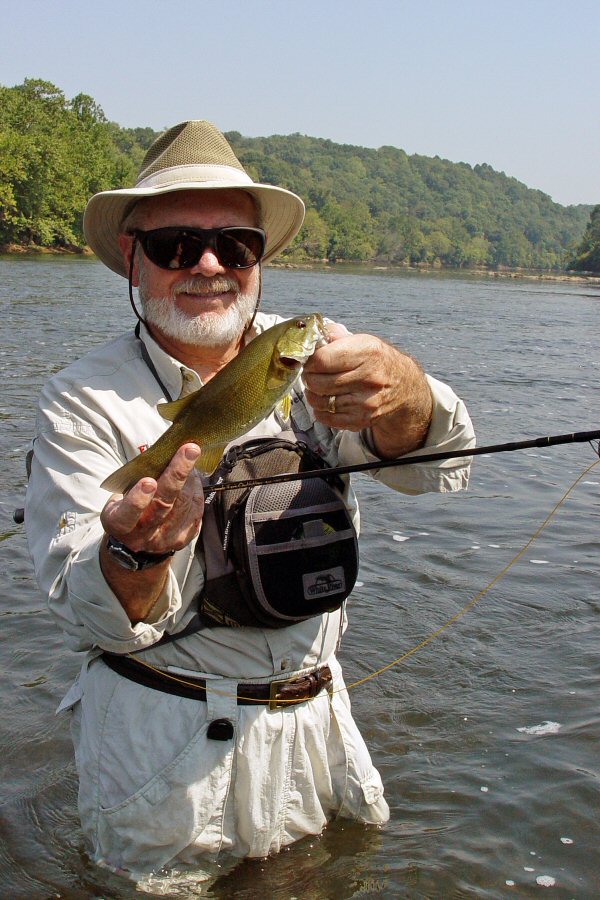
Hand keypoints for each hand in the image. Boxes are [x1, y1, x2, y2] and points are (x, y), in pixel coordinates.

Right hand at [101, 443, 203, 552]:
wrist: (136, 537)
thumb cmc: (128, 506)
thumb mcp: (122, 494)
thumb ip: (138, 481)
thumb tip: (166, 454)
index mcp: (119, 523)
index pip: (128, 513)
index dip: (138, 499)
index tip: (148, 481)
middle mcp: (142, 535)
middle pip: (163, 505)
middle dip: (177, 474)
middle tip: (190, 450)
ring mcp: (164, 540)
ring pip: (183, 506)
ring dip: (191, 479)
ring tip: (191, 457)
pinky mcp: (182, 540)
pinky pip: (195, 512)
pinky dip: (196, 491)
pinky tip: (193, 478)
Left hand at [303, 321, 432, 458]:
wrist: (404, 388)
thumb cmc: (377, 361)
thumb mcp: (363, 341)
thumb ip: (336, 336)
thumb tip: (310, 336)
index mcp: (367, 353)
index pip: (322, 360)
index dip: (309, 360)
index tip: (309, 360)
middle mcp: (368, 379)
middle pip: (317, 382)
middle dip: (309, 377)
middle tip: (312, 373)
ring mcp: (365, 402)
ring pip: (319, 401)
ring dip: (313, 394)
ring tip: (319, 386)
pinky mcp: (361, 419)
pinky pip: (326, 417)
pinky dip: (321, 410)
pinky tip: (327, 400)